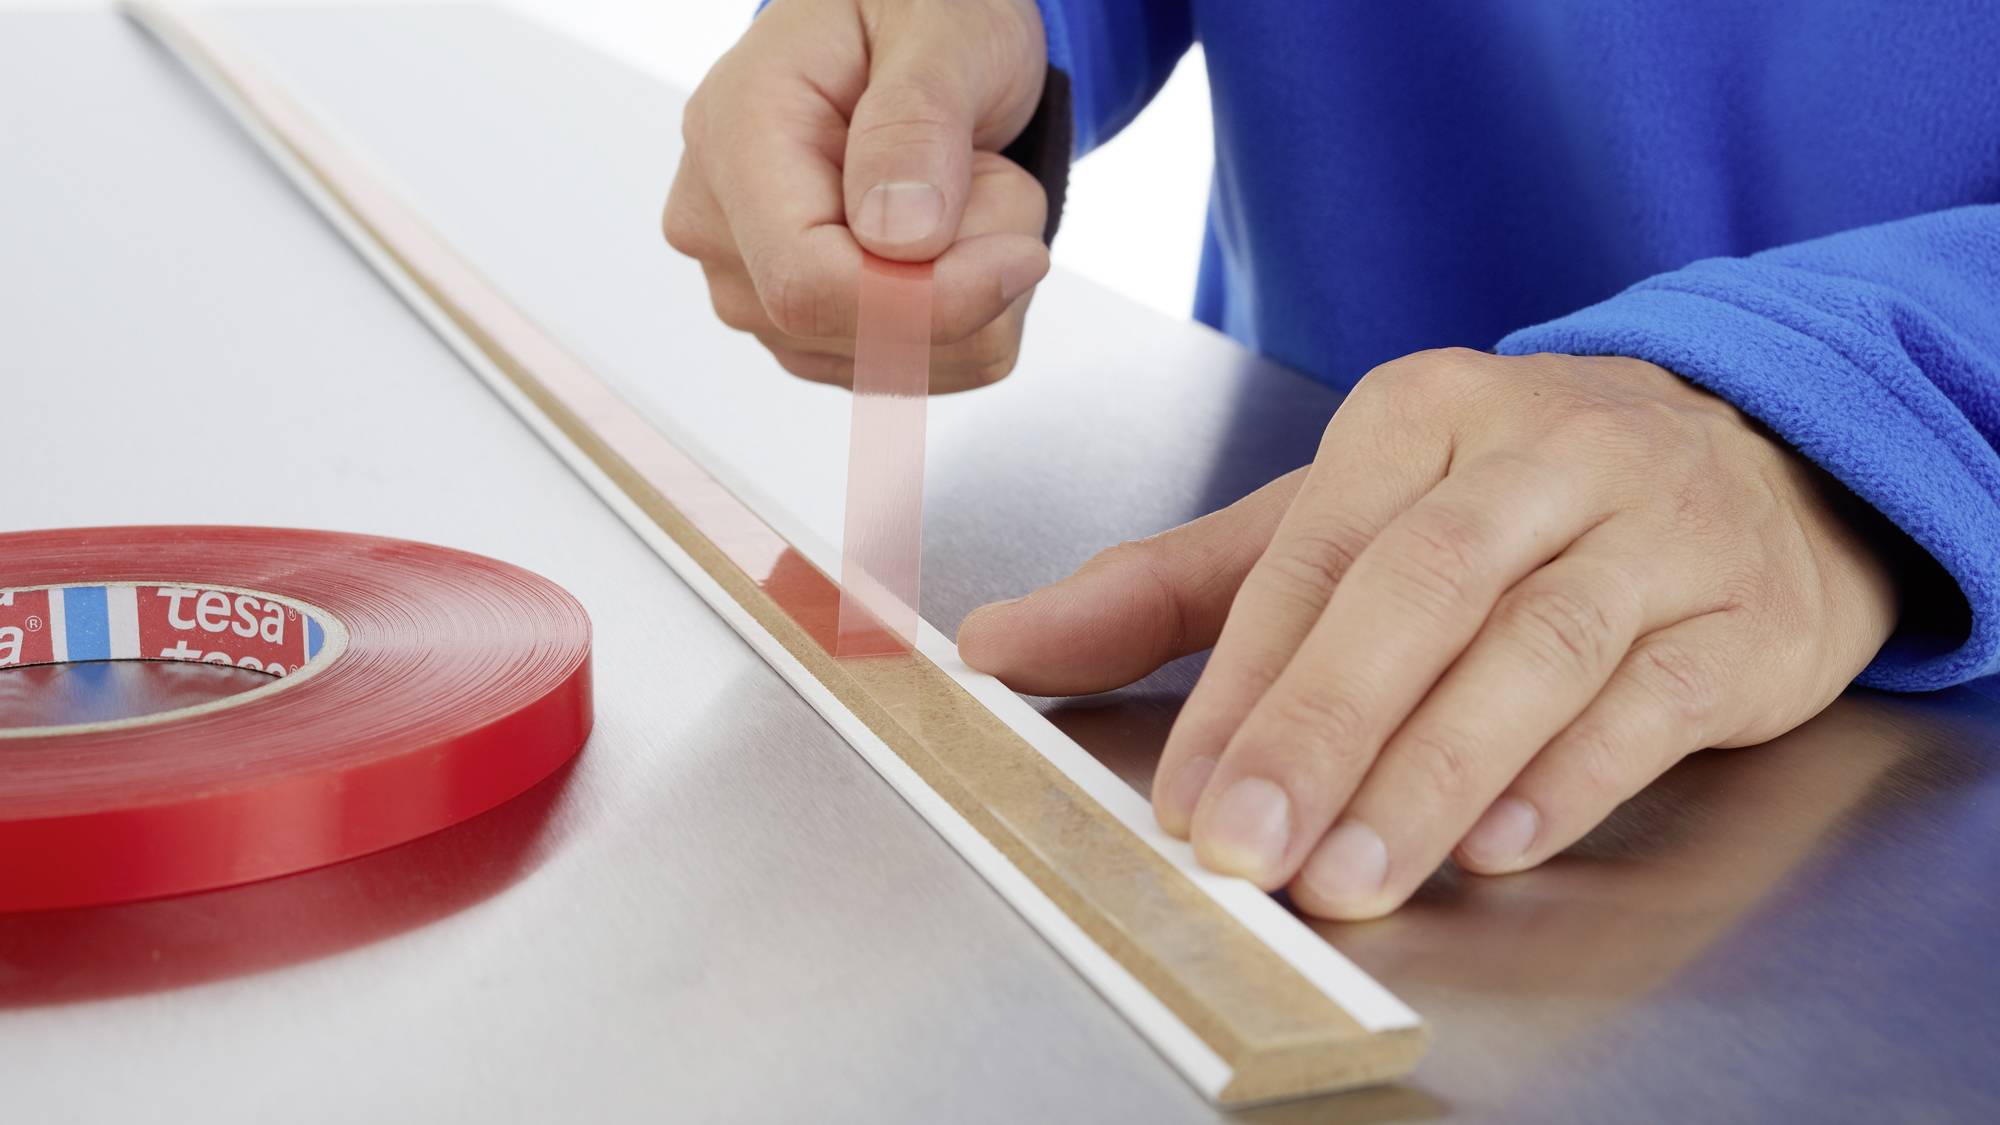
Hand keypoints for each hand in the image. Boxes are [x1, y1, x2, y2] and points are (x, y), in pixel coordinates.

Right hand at [663, 0, 1049, 391]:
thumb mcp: (941, 29)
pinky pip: (921, 371)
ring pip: (903, 365)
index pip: (807, 284)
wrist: (914, 38)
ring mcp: (754, 291)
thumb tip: (897, 239)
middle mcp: (722, 229)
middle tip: (985, 167)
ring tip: (958, 185)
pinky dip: (968, 314)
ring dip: (976, 288)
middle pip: (861, 334)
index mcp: (734, 136)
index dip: (929, 300)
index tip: (1026, 256)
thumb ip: (918, 122)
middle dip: (969, 271)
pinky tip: (950, 233)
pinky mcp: (803, 333)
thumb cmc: (922, 13)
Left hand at [959, 349, 1899, 917]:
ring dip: (1436, 770)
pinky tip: (1497, 845)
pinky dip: (1574, 777)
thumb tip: (996, 644)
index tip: (1188, 801)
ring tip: (1355, 875)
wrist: (1753, 459)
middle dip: (1327, 726)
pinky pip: (1655, 695)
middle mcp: (1542, 450)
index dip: (1245, 684)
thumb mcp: (1336, 519)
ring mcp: (1657, 522)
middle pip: (1423, 587)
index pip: (1315, 551)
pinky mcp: (1742, 612)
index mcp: (1420, 412)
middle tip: (1253, 849)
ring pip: (1541, 645)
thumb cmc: (1507, 503)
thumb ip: (1174, 588)